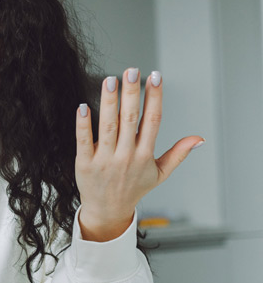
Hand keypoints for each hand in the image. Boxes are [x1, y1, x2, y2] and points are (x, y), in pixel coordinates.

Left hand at [75, 68, 203, 240]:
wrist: (107, 211)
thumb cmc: (133, 189)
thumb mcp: (159, 174)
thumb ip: (178, 154)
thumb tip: (199, 139)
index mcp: (145, 155)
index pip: (152, 121)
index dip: (154, 98)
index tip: (155, 76)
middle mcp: (126, 156)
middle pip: (130, 120)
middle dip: (132, 94)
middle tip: (131, 71)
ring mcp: (104, 160)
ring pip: (107, 126)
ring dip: (109, 102)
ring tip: (109, 80)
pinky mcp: (84, 164)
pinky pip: (83, 141)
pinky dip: (83, 124)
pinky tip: (83, 106)